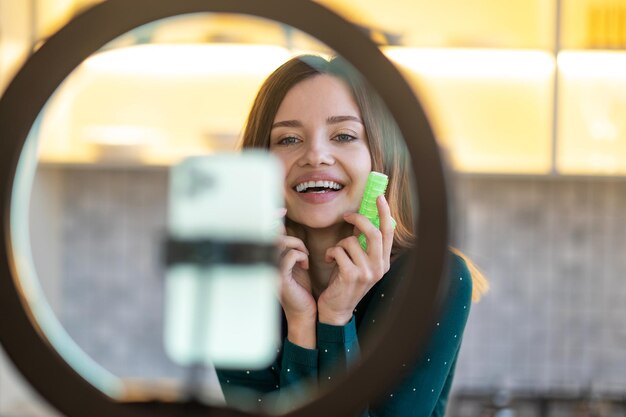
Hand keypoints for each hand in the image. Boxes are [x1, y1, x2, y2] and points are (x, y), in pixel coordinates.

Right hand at [276, 210, 316, 346]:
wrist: (304, 313)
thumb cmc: (301, 289)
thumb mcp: (296, 264)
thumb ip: (290, 247)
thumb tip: (286, 227)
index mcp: (270, 257)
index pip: (266, 232)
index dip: (271, 218)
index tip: (281, 209)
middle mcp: (266, 262)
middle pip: (273, 235)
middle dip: (292, 238)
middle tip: (304, 250)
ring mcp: (271, 269)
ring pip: (280, 243)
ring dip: (297, 246)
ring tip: (305, 258)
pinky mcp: (280, 277)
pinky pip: (288, 256)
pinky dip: (299, 256)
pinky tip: (305, 266)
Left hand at [318, 195, 393, 324]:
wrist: (336, 309)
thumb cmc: (344, 282)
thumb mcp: (358, 262)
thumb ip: (362, 244)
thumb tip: (360, 219)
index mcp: (383, 262)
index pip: (388, 233)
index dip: (384, 213)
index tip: (379, 197)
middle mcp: (379, 267)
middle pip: (374, 233)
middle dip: (359, 219)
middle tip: (347, 215)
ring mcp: (367, 273)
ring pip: (351, 241)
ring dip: (339, 244)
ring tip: (335, 254)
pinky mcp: (351, 276)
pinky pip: (339, 251)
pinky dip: (331, 252)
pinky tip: (329, 260)